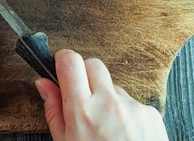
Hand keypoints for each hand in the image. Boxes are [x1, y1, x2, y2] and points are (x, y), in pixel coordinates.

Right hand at [35, 49, 167, 140]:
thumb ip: (53, 110)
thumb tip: (43, 84)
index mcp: (81, 111)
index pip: (70, 61)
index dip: (63, 61)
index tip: (61, 68)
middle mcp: (108, 103)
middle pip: (93, 64)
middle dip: (84, 74)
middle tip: (81, 96)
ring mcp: (132, 107)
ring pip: (113, 86)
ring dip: (106, 98)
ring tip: (105, 127)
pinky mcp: (150, 113)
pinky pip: (132, 102)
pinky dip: (125, 113)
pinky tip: (122, 134)